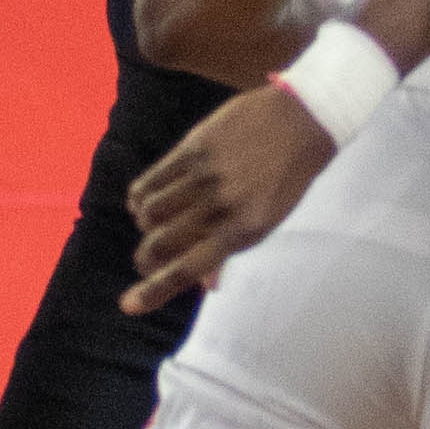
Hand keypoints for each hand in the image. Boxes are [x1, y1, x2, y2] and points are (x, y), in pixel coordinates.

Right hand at [122, 88, 340, 312]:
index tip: (129, 305)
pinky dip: (140, 195)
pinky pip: (152, 178)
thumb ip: (231, 249)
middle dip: (145, 257)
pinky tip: (142, 198)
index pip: (189, 269)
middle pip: (162, 242)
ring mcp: (205, 175)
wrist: (300, 123)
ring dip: (144, 223)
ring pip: (151, 211)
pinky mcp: (194, 147)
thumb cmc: (285, 178)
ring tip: (149, 222)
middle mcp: (222, 206)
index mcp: (243, 231)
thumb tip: (206, 285)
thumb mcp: (267, 221)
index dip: (155, 290)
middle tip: (144, 258)